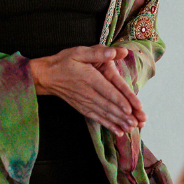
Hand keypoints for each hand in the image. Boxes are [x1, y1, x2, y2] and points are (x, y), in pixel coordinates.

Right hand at [28, 46, 144, 134]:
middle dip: (123, 115)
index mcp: (89, 78)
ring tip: (131, 129)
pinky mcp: (82, 108)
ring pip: (104, 114)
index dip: (119, 100)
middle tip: (137, 122)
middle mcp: (88, 93)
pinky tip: (118, 132)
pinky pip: (97, 118)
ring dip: (118, 122)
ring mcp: (85, 102)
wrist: (46, 76)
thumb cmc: (64, 61)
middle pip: (108, 105)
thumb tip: (118, 51)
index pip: (107, 91)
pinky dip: (108, 125)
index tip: (130, 109)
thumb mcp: (79, 52)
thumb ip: (99, 52)